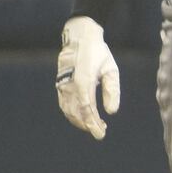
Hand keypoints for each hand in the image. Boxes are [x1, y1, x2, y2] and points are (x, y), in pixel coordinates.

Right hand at [56, 16, 119, 138]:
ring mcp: (62, 85)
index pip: (87, 109)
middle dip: (88, 125)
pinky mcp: (59, 85)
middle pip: (77, 113)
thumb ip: (112, 91)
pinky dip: (73, 114)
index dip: (93, 124)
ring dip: (80, 121)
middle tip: (101, 130)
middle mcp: (70, 85)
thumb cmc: (98, 54)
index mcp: (84, 81)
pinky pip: (64, 105)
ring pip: (68, 111)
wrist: (79, 38)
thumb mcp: (110, 69)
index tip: (100, 134)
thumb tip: (112, 112)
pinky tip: (83, 117)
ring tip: (95, 124)